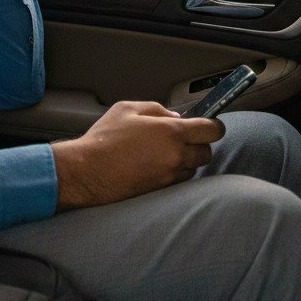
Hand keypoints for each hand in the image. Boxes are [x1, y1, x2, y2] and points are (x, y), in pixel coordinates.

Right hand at [51, 101, 224, 210]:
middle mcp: (176, 156)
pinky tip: (156, 165)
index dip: (212, 125)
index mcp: (171, 132)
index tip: (207, 124)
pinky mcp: (163, 191)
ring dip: (186, 160)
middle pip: (207, 152)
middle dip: (199, 143)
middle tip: (181, 138)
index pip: (211, 130)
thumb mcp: (127, 109)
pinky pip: (180, 180)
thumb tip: (175, 117)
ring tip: (164, 152)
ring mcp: (170, 176)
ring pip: (194, 168)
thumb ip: (156, 109)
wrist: (88, 171)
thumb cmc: (105, 138)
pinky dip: (175, 172)